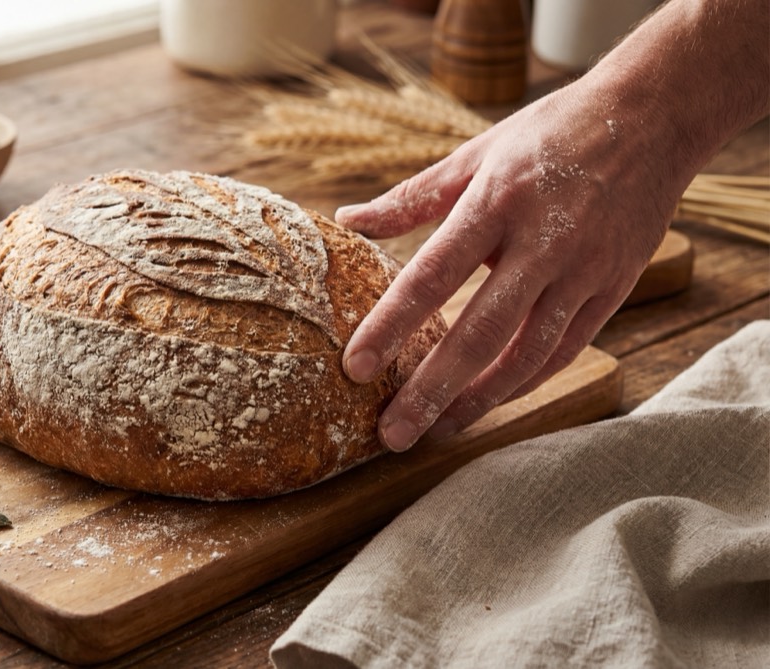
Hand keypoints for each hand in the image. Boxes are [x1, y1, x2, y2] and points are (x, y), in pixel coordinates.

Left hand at [337, 81, 680, 451]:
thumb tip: (347, 222)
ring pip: (527, 355)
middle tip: (392, 434)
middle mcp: (542, 243)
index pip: (432, 276)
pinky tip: (488, 402)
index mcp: (496, 203)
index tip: (355, 367)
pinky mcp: (613, 288)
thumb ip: (411, 198)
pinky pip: (565, 350)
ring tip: (435, 431)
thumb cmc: (548, 134)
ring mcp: (583, 271)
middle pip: (480, 333)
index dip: (391, 326)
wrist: (651, 118)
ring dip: (478, 400)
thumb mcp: (475, 154)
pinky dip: (525, 382)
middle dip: (431, 390)